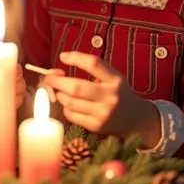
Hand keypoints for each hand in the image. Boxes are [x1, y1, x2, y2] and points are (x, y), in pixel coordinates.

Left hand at [46, 51, 160, 143]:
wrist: (135, 119)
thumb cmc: (117, 92)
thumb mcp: (112, 77)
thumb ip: (91, 70)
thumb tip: (59, 68)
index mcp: (115, 79)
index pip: (94, 64)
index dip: (76, 58)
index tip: (62, 56)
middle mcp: (110, 96)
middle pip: (76, 87)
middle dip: (57, 81)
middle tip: (49, 78)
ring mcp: (103, 113)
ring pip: (70, 102)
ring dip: (59, 94)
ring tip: (59, 90)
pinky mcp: (96, 126)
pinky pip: (71, 115)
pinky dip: (65, 107)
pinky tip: (69, 103)